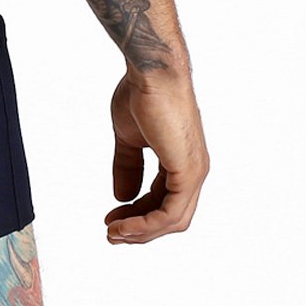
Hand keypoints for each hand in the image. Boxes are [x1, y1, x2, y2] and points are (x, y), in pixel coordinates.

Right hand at [104, 69, 208, 243]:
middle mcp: (193, 169)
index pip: (162, 199)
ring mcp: (194, 172)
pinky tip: (125, 224)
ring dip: (141, 231)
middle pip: (170, 215)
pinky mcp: (188, 172)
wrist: (151, 72)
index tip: (112, 218)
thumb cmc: (142, 94)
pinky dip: (147, 224)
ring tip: (114, 232)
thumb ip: (127, 166)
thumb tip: (122, 197)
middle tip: (111, 233)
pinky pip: (170, 213)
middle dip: (139, 228)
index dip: (137, 213)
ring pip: (172, 220)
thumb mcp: (128, 137)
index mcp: (181, 159)